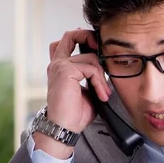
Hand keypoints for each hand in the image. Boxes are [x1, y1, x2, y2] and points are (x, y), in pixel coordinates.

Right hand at [33, 29, 111, 158]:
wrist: (64, 127)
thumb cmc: (74, 113)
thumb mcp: (87, 91)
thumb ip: (92, 77)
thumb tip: (106, 69)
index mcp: (61, 68)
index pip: (66, 43)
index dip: (81, 38)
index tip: (96, 47)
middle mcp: (58, 64)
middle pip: (70, 35)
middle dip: (88, 36)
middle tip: (101, 50)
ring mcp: (60, 66)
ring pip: (90, 58)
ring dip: (102, 76)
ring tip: (104, 93)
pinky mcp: (65, 71)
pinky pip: (91, 68)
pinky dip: (99, 81)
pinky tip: (101, 94)